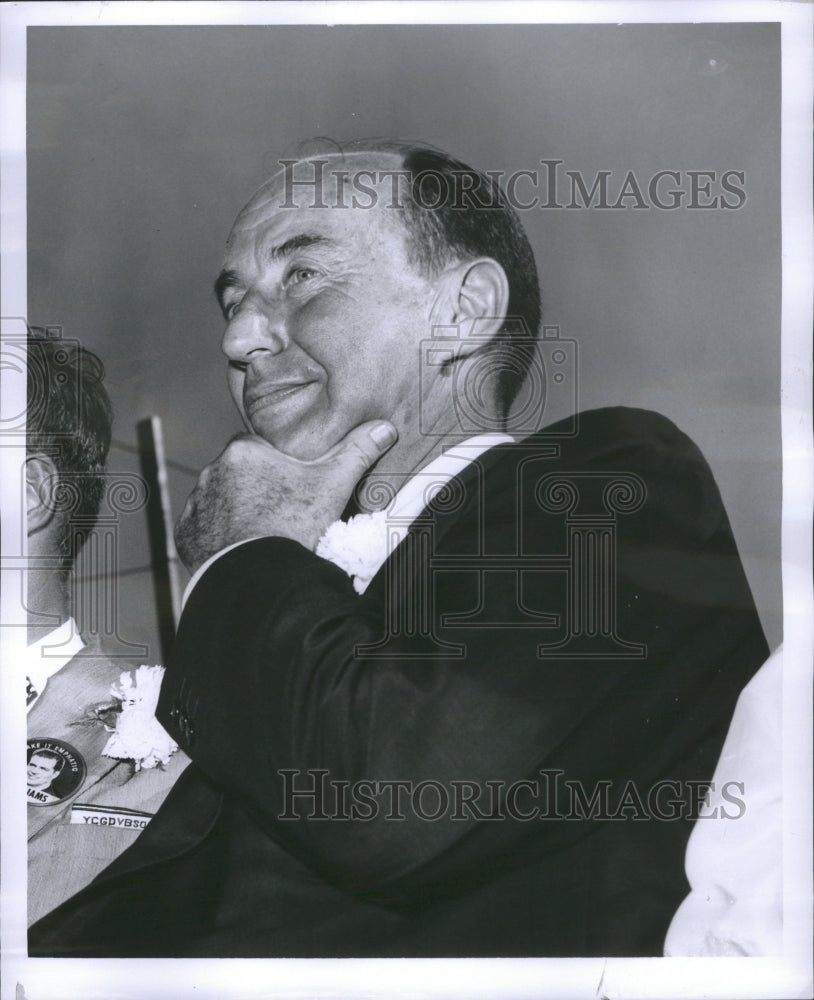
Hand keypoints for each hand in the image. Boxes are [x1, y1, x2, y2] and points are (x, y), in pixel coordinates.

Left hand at [175, 421, 396, 572]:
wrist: (258, 578)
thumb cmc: (294, 526)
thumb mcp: (333, 486)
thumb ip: (357, 452)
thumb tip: (385, 427)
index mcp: (243, 451)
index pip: (262, 448)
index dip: (280, 466)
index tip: (294, 486)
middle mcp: (212, 472)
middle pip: (240, 473)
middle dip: (257, 488)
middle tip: (282, 512)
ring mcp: (196, 505)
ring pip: (221, 500)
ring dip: (236, 511)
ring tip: (262, 533)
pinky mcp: (186, 535)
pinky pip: (204, 528)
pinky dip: (219, 536)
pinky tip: (241, 548)